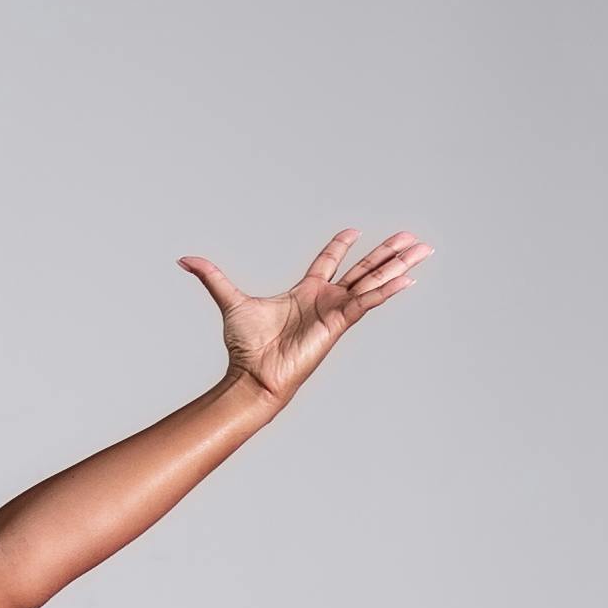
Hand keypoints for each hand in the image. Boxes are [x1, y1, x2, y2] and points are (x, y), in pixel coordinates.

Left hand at [178, 227, 432, 408]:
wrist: (254, 377)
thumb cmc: (245, 348)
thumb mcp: (229, 301)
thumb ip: (211, 277)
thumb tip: (184, 259)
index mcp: (306, 293)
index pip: (329, 263)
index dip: (340, 246)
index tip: (353, 231)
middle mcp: (325, 301)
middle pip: (363, 269)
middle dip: (387, 252)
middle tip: (411, 236)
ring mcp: (336, 311)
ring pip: (373, 281)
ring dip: (398, 265)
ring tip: (422, 249)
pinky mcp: (339, 323)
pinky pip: (368, 301)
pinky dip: (388, 289)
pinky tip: (409, 278)